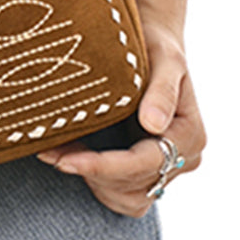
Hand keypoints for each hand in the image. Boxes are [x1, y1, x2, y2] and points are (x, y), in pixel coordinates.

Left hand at [36, 19, 205, 216]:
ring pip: (127, 198)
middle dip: (90, 172)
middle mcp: (184, 157)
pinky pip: (122, 195)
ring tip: (56, 153)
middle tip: (49, 152)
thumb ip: (161, 90)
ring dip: (90, 181)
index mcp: (190, 134)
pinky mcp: (147, 169)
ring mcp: (167, 168)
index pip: (145, 163)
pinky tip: (70, 156)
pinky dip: (95, 182)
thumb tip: (154, 124)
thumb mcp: (164, 58)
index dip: (104, 166)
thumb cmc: (157, 45)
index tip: (68, 160)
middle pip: (133, 186)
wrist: (153, 41)